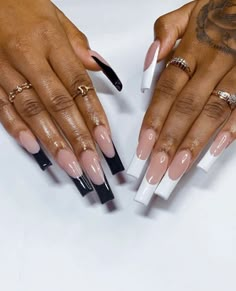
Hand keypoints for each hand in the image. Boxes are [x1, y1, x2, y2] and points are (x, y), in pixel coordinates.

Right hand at [0, 0, 123, 203]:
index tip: (106, 143)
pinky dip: (19, 130)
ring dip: (54, 143)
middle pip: (60, 106)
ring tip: (70, 167)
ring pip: (34, 112)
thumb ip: (78, 46)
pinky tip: (36, 149)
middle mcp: (30, 59)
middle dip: (78, 140)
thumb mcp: (57, 19)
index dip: (95, 118)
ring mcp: (7, 71)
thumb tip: (99, 68)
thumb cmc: (22, 7)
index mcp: (51, 43)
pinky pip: (4, 108)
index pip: (80, 87)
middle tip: (92, 166)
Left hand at [128, 0, 235, 204]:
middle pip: (185, 108)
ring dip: (193, 144)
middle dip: (168, 142)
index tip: (142, 148)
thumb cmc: (219, 11)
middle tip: (155, 171)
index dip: (153, 121)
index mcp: (193, 47)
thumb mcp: (188, 11)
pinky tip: (211, 155)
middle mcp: (213, 63)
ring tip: (176, 170)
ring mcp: (235, 72)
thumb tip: (151, 59)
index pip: (166, 90)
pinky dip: (228, 132)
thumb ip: (166, 32)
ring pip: (211, 113)